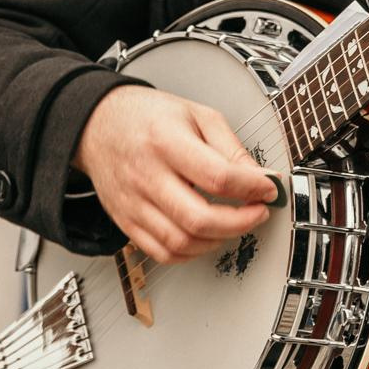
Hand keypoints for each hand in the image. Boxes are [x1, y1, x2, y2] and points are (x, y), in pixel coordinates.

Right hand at [73, 85, 277, 263]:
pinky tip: (207, 236)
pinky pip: (162, 253)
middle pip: (199, 218)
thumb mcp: (197, 115)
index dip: (252, 188)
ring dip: (219, 240)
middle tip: (259, 212)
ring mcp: (133, 203)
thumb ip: (231, 148)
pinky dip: (192, 252)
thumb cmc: (149, 116)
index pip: (217, 177)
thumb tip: (262, 177)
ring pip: (181, 242)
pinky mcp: (126, 222)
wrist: (98, 124)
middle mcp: (146, 175)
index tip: (269, 188)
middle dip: (241, 222)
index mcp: (166, 141)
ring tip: (235, 223)